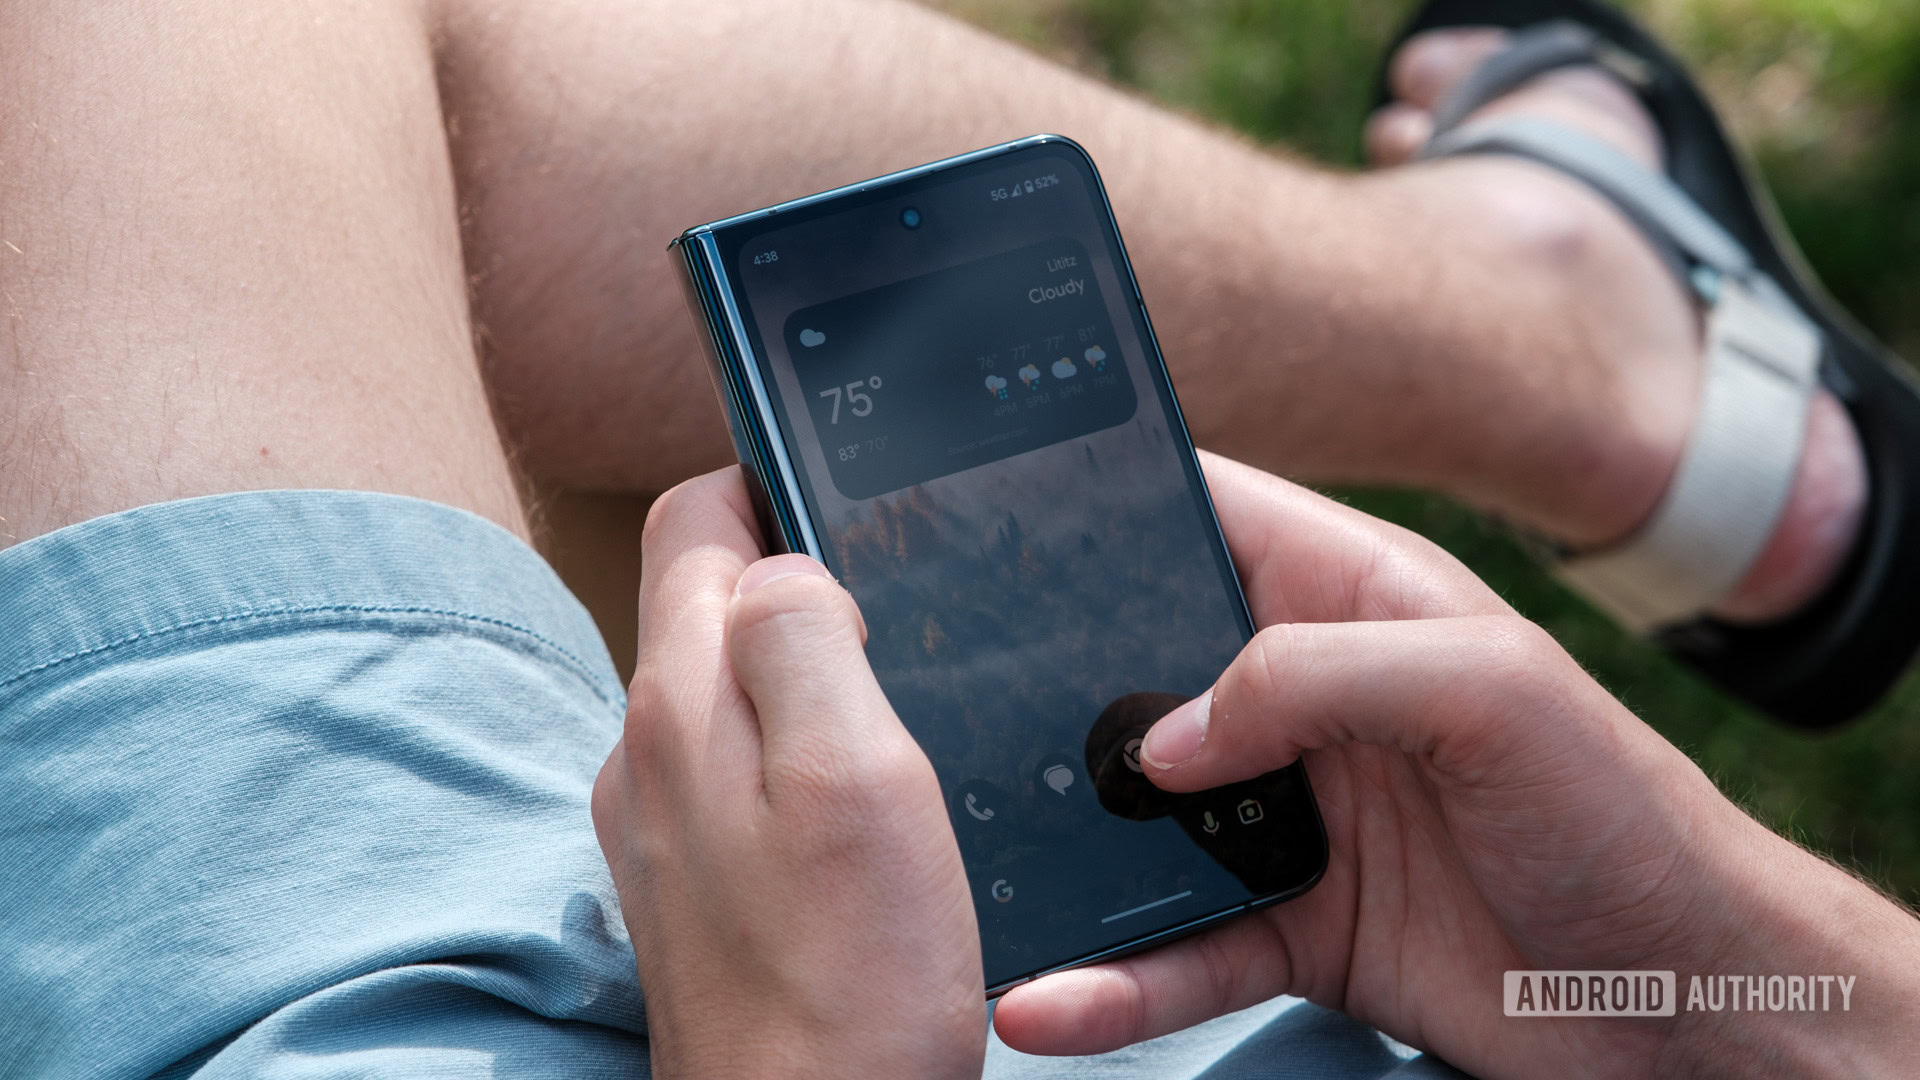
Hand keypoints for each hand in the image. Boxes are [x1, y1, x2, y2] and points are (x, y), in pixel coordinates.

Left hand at [591, 469, 984, 1078]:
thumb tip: (789, 564)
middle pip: (706, 595)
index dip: (776, 482)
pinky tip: (864, 799)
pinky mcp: (694, 880)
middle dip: (800, 573)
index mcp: (680, 697)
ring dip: (804, 666)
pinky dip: (797, 748)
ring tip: (901, 702)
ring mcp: (661, 819)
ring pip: (726, 682)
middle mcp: (647, 749)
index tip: (862, 501)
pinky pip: (738, 766)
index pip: (694, 516)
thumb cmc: (848, 978)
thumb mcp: (855, 772)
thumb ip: (806, 636)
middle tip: (910, 609)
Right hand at [994, 452, 1919, 1077]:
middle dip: (1049, 691)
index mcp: (1352, 599)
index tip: (1002, 519)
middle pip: (1140, 674)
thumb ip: (1314, 674)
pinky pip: (1176, 949)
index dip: (1108, 503)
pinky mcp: (1297, 929)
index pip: (1204, 517)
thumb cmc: (1626, 816)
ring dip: (1063, 850)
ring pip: (1141, 826)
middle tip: (954, 711)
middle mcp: (1307, 701)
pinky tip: (1056, 997)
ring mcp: (1295, 819)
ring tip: (978, 870)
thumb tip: (1168, 736)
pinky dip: (1112, 980)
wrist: (1688, 1001)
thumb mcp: (1485, 688)